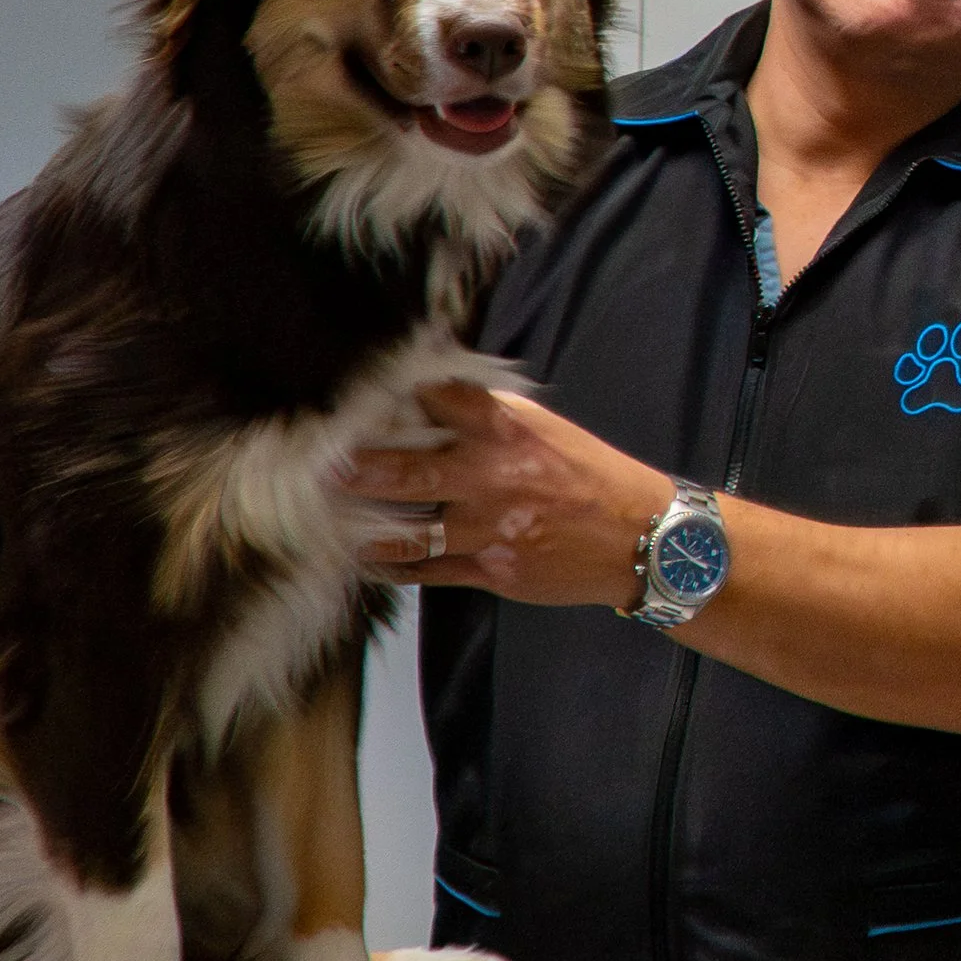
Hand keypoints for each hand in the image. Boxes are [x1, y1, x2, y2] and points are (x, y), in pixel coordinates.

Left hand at [345, 383, 671, 607]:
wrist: (640, 537)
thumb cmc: (588, 475)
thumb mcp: (543, 428)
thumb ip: (488, 412)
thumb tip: (434, 389)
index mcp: (504, 431)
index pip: (438, 400)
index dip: (391, 396)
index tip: (352, 397)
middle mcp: (491, 477)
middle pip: (408, 468)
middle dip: (358, 468)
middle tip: (319, 466)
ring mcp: (489, 528)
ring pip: (410, 531)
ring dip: (364, 527)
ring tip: (327, 523)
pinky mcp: (492, 570)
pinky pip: (429, 572)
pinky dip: (394, 568)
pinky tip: (367, 561)